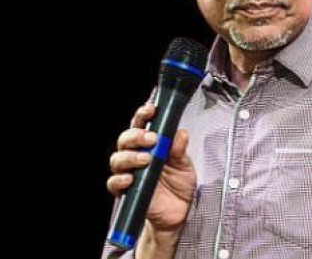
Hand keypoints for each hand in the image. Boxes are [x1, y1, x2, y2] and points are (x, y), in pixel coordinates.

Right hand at [107, 103, 195, 233]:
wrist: (179, 213)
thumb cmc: (179, 184)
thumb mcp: (185, 165)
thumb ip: (180, 149)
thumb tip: (179, 133)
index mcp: (151, 145)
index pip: (142, 124)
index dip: (143, 115)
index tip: (151, 110)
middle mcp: (137, 156)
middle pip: (125, 139)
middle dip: (136, 135)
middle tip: (152, 139)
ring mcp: (130, 173)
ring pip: (118, 159)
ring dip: (130, 156)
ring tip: (146, 159)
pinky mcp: (126, 191)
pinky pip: (114, 183)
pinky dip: (121, 179)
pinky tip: (131, 178)